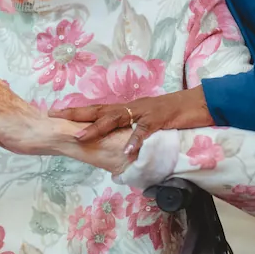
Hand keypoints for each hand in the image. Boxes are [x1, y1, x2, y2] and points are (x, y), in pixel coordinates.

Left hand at [49, 87, 214, 155]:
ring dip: (97, 128)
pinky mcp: (160, 119)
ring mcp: (145, 112)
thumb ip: (133, 130)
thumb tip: (118, 145)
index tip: (56, 112)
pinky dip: (135, 140)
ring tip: (81, 137)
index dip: (77, 111)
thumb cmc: (174, 114)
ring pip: (116, 118)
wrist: (198, 104)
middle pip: (100, 109)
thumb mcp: (148, 122)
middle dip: (77, 114)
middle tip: (56, 116)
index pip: (98, 109)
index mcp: (128, 108)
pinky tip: (127, 150)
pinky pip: (146, 131)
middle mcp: (132, 107)